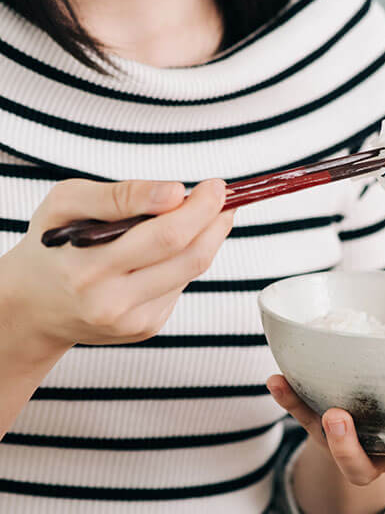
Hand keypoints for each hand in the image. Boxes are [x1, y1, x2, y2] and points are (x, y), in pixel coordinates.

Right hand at [1, 178, 232, 352]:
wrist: (34, 305)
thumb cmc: (51, 247)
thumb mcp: (66, 205)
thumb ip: (120, 196)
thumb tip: (175, 192)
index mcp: (88, 269)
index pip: (163, 236)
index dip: (198, 209)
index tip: (215, 186)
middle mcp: (112, 302)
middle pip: (188, 257)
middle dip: (213, 221)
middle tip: (222, 196)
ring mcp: (133, 320)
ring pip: (190, 272)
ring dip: (206, 239)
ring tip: (204, 215)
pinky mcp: (146, 327)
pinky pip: (179, 287)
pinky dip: (181, 261)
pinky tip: (168, 249)